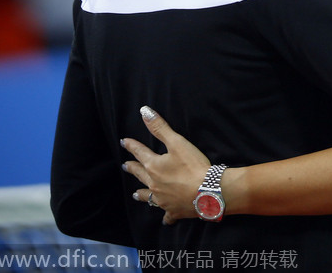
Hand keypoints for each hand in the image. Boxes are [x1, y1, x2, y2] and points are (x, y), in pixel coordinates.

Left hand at [121, 106, 209, 224]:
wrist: (207, 192)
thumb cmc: (193, 166)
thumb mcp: (177, 142)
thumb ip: (160, 127)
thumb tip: (144, 111)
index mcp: (153, 166)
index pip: (139, 152)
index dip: (132, 146)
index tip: (124, 142)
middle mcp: (154, 184)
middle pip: (140, 174)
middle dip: (132, 168)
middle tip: (125, 166)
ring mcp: (162, 200)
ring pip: (148, 197)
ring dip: (141, 194)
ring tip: (135, 193)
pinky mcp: (174, 210)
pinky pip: (166, 215)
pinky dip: (165, 216)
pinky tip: (164, 219)